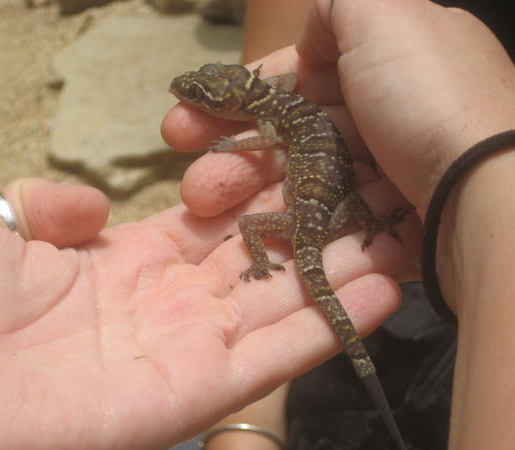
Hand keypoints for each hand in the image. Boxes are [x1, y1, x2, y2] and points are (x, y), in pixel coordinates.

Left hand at [0, 178, 411, 448]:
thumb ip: (48, 206)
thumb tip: (93, 203)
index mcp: (123, 265)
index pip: (210, 227)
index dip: (257, 199)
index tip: (303, 170)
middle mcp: (164, 307)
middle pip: (258, 266)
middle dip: (314, 236)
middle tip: (372, 203)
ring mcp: (183, 351)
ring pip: (281, 309)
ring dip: (340, 276)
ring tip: (399, 240)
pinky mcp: (194, 395)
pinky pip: (274, 358)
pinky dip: (329, 326)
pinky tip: (381, 289)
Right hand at [162, 0, 514, 219]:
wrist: (489, 195)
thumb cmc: (428, 99)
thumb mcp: (382, 12)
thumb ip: (335, 8)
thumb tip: (309, 42)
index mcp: (383, 65)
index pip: (296, 78)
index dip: (237, 97)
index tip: (188, 114)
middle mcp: (386, 118)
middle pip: (289, 137)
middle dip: (230, 154)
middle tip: (190, 177)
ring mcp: (388, 174)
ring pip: (299, 183)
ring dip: (246, 194)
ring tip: (202, 205)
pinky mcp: (390, 224)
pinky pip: (328, 220)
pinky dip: (288, 224)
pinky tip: (250, 232)